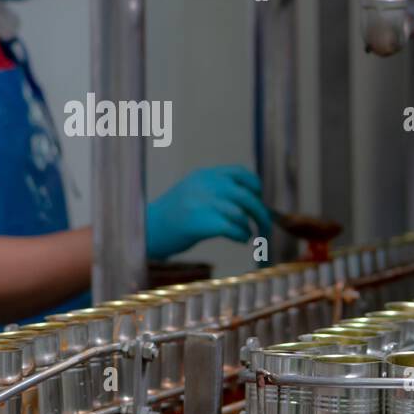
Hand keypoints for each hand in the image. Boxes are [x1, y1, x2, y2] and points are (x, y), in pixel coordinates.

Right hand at [146, 165, 271, 260]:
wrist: (148, 230)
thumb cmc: (174, 217)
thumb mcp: (194, 192)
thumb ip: (218, 191)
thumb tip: (253, 201)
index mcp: (205, 175)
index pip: (241, 174)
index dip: (256, 187)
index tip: (259, 200)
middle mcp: (205, 185)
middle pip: (247, 197)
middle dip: (261, 213)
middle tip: (265, 227)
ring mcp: (202, 202)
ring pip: (241, 214)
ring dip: (249, 227)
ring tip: (248, 235)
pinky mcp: (200, 222)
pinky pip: (233, 229)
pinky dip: (242, 236)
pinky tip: (240, 240)